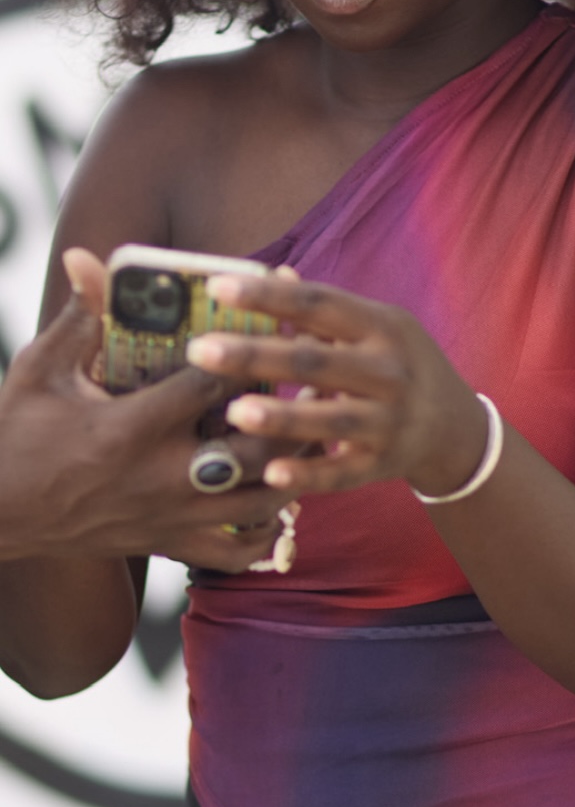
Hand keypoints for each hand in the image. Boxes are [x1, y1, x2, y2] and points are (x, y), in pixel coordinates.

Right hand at [0, 249, 296, 569]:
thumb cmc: (15, 435)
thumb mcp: (41, 370)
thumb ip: (80, 317)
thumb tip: (87, 255)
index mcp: (130, 427)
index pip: (214, 384)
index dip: (253, 351)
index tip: (280, 323)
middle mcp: (159, 477)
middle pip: (256, 447)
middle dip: (291, 415)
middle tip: (314, 383)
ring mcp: (169, 517)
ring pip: (262, 500)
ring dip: (293, 467)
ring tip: (312, 432)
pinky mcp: (168, 545)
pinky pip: (237, 551)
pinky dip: (267, 529)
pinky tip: (277, 498)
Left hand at [184, 271, 488, 500]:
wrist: (455, 428)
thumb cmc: (401, 365)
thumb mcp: (376, 328)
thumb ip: (325, 310)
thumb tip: (276, 272)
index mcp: (382, 327)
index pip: (320, 304)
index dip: (269, 295)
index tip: (217, 287)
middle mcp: (389, 372)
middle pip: (317, 362)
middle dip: (257, 355)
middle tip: (200, 351)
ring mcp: (388, 422)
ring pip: (330, 421)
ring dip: (282, 417)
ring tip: (233, 411)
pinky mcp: (382, 466)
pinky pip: (341, 474)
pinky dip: (308, 475)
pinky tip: (271, 474)